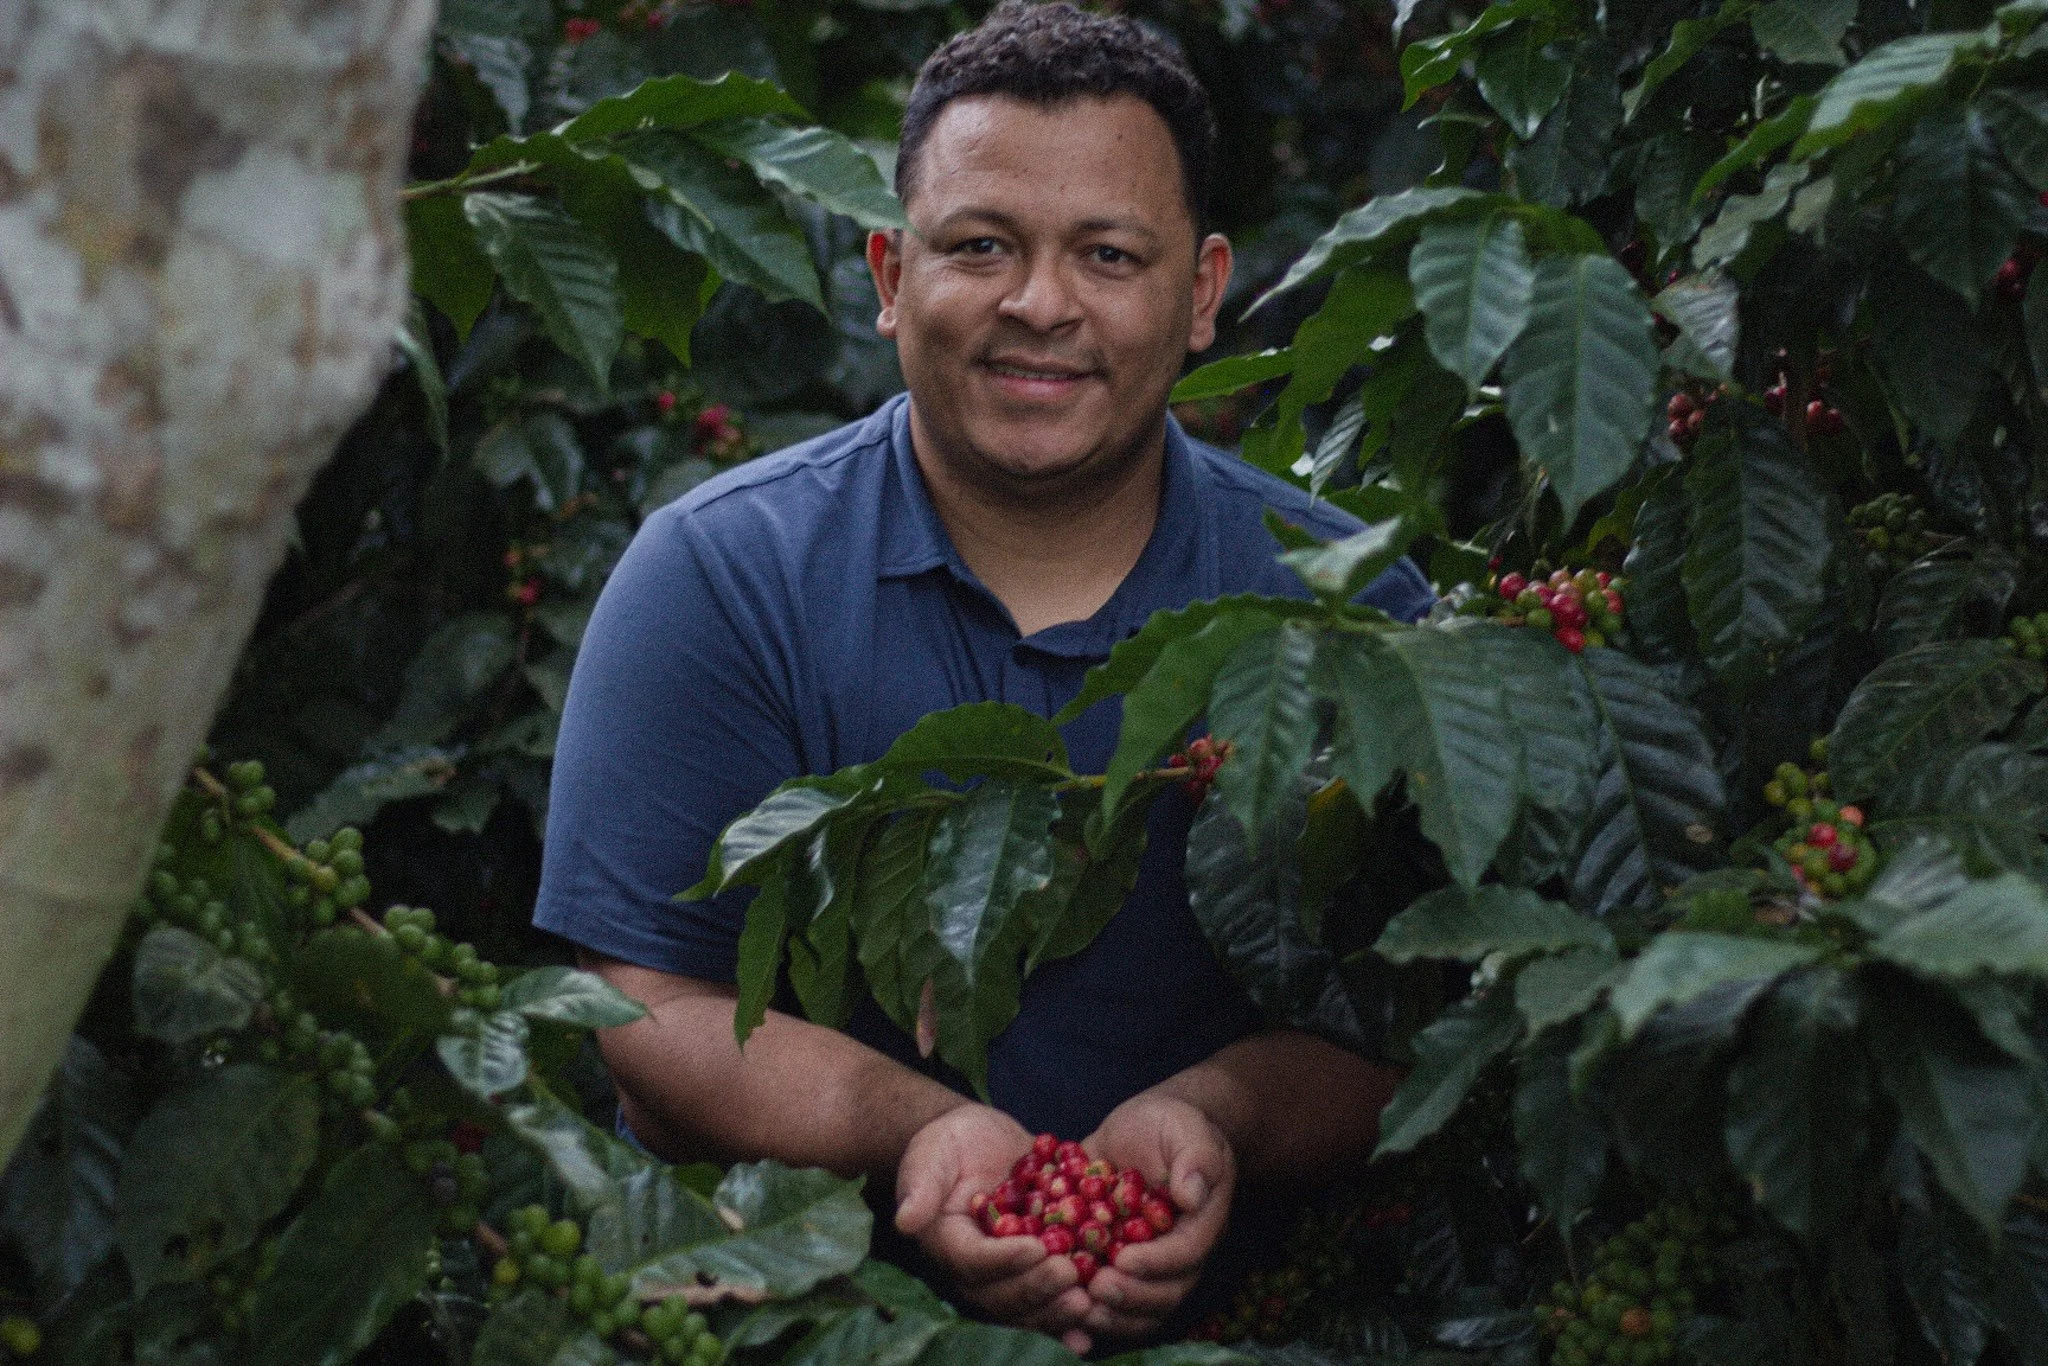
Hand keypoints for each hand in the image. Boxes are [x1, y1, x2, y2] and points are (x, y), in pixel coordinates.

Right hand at [894, 1103, 1093, 1351]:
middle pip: (1001, 1295)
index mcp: (947, 1243)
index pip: (973, 1260)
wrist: (981, 1145)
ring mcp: (1004, 1278)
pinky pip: (1047, 1303)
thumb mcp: (933, 1152)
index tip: (1034, 1249)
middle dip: (1036, 1289)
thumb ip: (921, 1184)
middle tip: (1069, 1275)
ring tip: (1085, 1302)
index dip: (1003, 1259)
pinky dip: (1067, 1322)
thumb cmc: (950, 1144)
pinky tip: (1091, 1330)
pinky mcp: (1031, 1276)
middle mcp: (973, 1272)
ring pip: (1026, 1308)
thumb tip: (906, 1220)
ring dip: (1055, 1311)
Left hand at [1079, 1091, 1235, 1340]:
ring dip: (1113, 1315)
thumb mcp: (1185, 1128)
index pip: (1185, 1254)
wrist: (1144, 1130)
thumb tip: (1190, 1194)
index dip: (1156, 1263)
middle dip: (1131, 1296)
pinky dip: (1092, 1310)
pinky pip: (1114, 1301)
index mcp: (1200, 1223)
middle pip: (1165, 1293)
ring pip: (1141, 1308)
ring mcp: (1149, 1265)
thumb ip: (1195, 1158)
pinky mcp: (1120, 1266)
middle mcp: (1178, 1253)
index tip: (1124, 1259)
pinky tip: (1062, 1306)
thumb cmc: (1170, 1125)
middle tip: (1096, 1289)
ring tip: (1080, 1306)